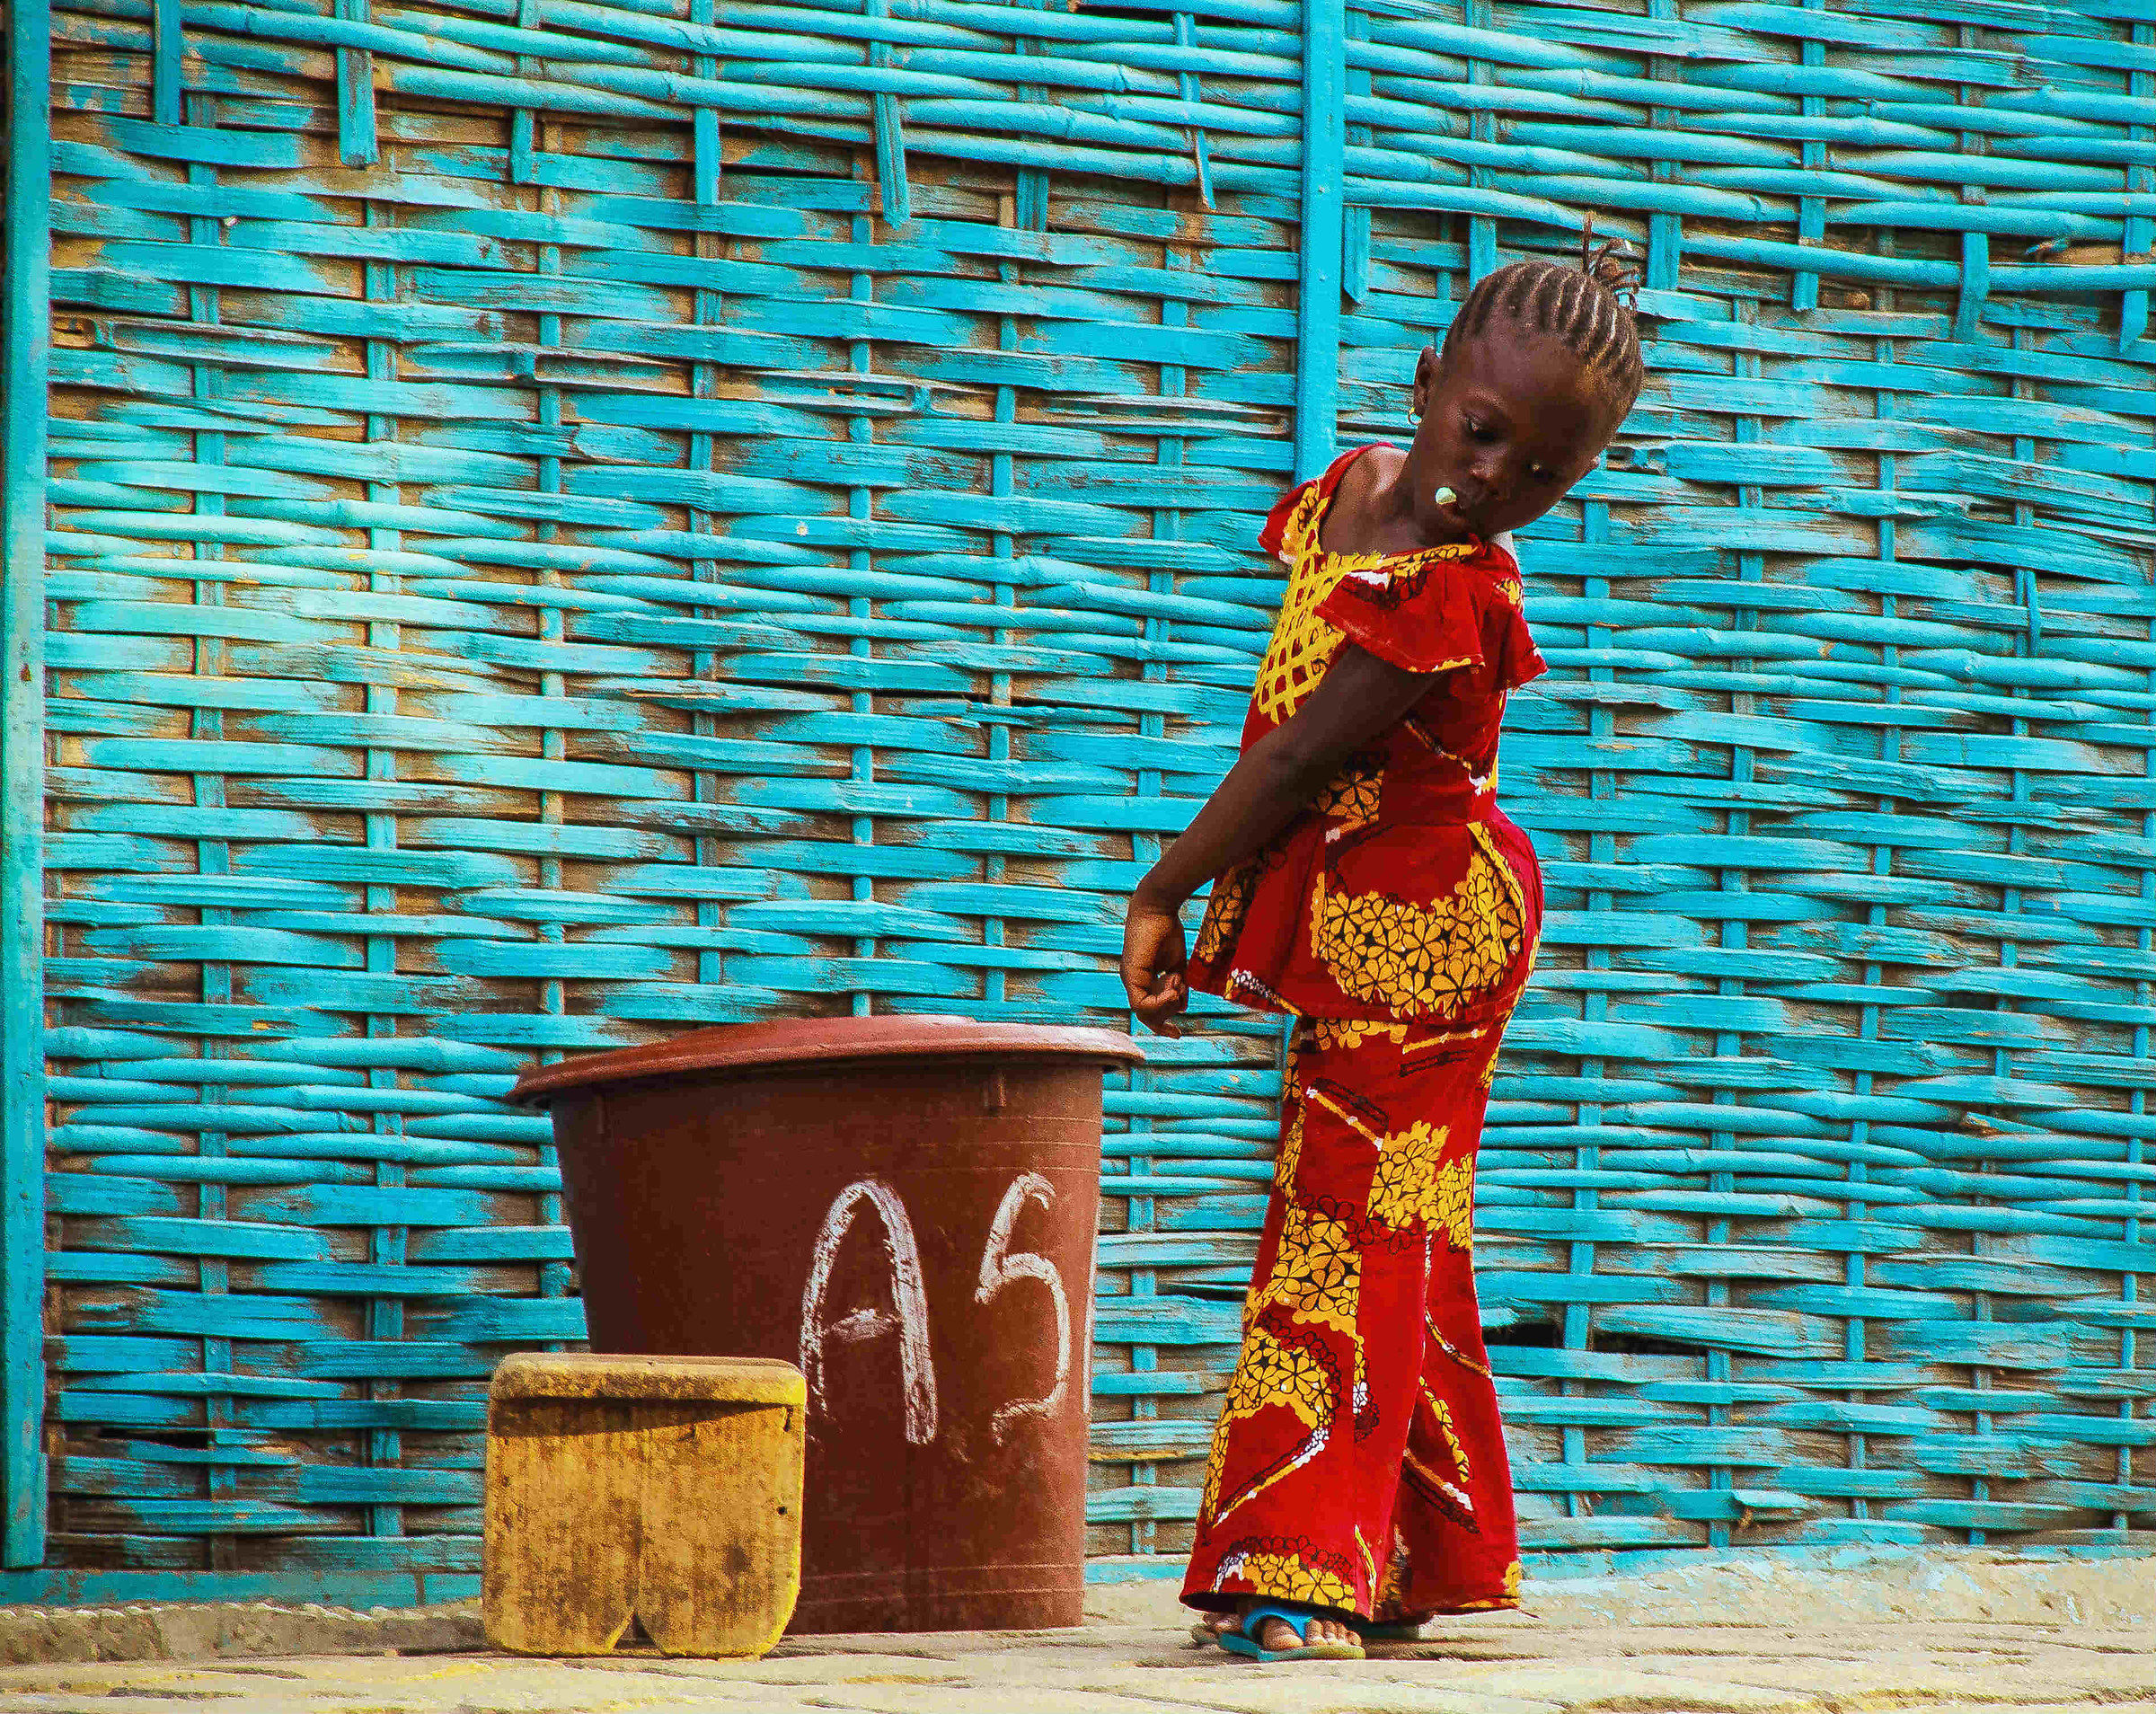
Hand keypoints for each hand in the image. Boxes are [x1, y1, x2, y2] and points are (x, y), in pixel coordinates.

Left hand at [1120, 890, 1189, 1037]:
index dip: (1162, 1026)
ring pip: (1145, 1013)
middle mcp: (1133, 982)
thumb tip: (1183, 1008)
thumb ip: (1178, 987)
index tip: (1177, 1034)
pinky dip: (1160, 1001)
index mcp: (1143, 979)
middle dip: (1168, 1013)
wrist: (1158, 909)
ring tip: (1176, 980)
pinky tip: (1172, 986)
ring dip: (1167, 1003)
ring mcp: (1130, 980)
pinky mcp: (1131, 976)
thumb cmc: (1167, 930)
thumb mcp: (1177, 965)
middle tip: (1180, 989)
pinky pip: (1142, 1004)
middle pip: (1148, 1016)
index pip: (1148, 1011)